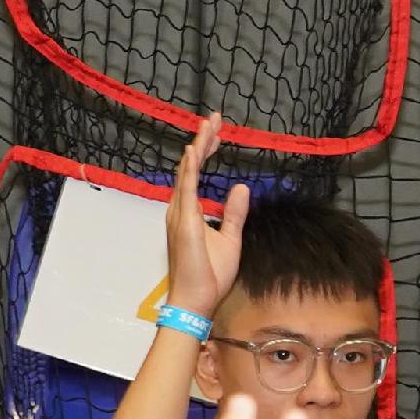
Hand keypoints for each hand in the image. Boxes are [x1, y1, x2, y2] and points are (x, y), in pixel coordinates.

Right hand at [162, 116, 247, 321]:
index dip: (206, 150)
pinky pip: (186, 190)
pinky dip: (189, 170)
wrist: (196, 300)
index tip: (216, 132)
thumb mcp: (230, 239)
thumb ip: (234, 213)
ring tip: (208, 125)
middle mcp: (180, 208)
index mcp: (190, 212)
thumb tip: (240, 187)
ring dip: (198, 147)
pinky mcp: (184, 223)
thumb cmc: (210, 275)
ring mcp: (179, 214)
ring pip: (188, 172)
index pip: (198, 173)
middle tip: (214, 118)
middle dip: (203, 141)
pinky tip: (193, 151)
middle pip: (191, 167)